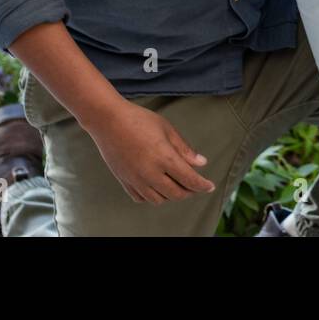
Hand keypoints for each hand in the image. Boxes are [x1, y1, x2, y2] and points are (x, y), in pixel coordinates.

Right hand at [86, 100, 215, 204]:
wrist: (108, 121)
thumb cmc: (139, 120)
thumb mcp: (167, 129)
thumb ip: (184, 149)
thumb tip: (201, 163)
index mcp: (164, 158)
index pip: (189, 179)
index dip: (202, 185)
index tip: (210, 186)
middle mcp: (150, 173)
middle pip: (175, 194)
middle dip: (189, 192)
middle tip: (195, 185)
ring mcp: (135, 179)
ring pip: (158, 199)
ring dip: (171, 195)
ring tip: (177, 185)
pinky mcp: (124, 180)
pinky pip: (141, 198)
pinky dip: (152, 196)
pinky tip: (157, 187)